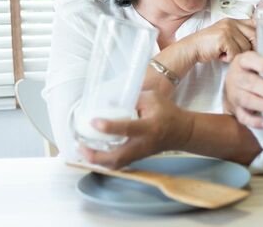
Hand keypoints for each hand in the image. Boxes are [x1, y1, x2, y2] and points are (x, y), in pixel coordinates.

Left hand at [78, 91, 192, 168]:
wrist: (182, 132)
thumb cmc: (169, 112)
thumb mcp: (153, 98)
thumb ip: (133, 97)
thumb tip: (111, 99)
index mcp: (148, 127)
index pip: (127, 129)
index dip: (109, 126)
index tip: (93, 122)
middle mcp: (142, 144)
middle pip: (116, 158)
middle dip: (95, 156)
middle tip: (80, 145)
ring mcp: (140, 154)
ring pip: (115, 165)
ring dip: (96, 161)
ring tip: (82, 150)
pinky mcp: (137, 158)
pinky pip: (118, 164)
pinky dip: (103, 161)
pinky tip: (93, 154)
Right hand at [189, 17, 255, 62]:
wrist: (192, 48)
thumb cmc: (210, 45)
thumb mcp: (226, 36)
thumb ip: (240, 35)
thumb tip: (259, 44)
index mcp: (234, 21)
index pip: (255, 24)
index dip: (258, 36)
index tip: (257, 45)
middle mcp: (232, 23)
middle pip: (254, 36)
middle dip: (250, 48)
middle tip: (239, 53)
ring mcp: (227, 30)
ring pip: (245, 48)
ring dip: (236, 55)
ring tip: (225, 53)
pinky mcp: (223, 38)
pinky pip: (236, 53)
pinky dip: (228, 58)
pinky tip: (220, 56)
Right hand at [223, 51, 262, 128]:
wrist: (231, 86)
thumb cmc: (252, 72)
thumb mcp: (257, 62)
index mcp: (242, 62)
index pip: (249, 60)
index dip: (262, 64)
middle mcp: (236, 77)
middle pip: (250, 83)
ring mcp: (233, 94)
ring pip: (247, 100)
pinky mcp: (235, 110)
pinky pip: (244, 118)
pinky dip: (256, 122)